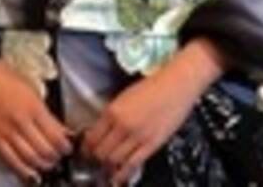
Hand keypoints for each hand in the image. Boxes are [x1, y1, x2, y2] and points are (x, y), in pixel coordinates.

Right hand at [0, 58, 72, 181]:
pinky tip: (30, 173)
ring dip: (42, 164)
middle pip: (44, 149)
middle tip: (59, 156)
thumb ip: (48, 115)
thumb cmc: (8, 80)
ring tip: (47, 163)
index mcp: (33, 108)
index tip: (68, 147)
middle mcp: (21, 122)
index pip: (55, 135)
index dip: (65, 146)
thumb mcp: (35, 93)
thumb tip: (62, 131)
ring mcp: (7, 132)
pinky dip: (23, 170)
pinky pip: (10, 160)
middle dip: (55, 157)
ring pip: (29, 158)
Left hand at [82, 38, 228, 185]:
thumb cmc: (153, 86)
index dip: (86, 148)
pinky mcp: (152, 144)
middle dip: (95, 159)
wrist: (176, 84)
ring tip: (106, 168)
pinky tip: (118, 177)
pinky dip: (122, 174)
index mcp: (113, 110)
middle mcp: (122, 124)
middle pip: (101, 152)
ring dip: (108, 167)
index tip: (86, 151)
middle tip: (95, 161)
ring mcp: (137, 136)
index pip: (92, 137)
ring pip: (114, 160)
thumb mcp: (124, 97)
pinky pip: (133, 164)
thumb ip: (111, 114)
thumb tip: (100, 131)